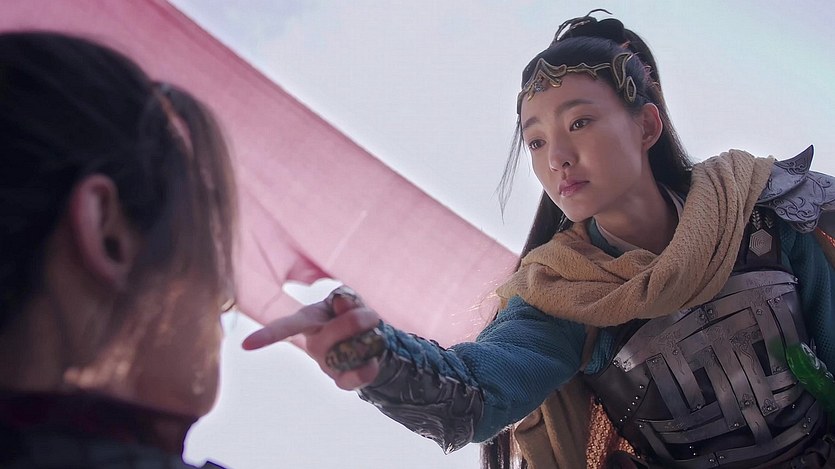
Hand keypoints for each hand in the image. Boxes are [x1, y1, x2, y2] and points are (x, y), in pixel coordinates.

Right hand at [242, 287, 381, 389]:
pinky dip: (367, 369)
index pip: (286, 327)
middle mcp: (312, 344)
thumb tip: (341, 301)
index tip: (246, 345)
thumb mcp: (351, 301)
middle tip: (372, 315)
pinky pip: (352, 379)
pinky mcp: (340, 380)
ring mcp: (325, 364)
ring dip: (367, 341)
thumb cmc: (352, 314)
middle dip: (355, 322)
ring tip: (373, 331)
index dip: (268, 335)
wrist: (372, 340)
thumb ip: (346, 299)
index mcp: (309, 319)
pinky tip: (373, 361)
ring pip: (344, 355)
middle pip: (329, 336)